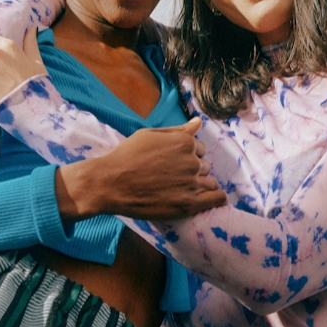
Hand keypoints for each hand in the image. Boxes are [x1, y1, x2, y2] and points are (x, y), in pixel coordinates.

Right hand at [58, 118, 227, 220]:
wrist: (110, 183)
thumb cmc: (126, 156)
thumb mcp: (150, 135)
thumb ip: (178, 130)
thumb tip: (199, 122)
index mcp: (184, 142)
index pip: (199, 149)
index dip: (187, 156)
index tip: (173, 164)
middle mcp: (192, 162)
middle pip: (204, 166)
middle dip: (193, 171)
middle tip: (173, 178)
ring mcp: (191, 184)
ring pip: (210, 183)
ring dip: (200, 186)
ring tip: (182, 191)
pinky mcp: (188, 204)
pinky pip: (216, 199)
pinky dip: (216, 199)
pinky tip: (206, 199)